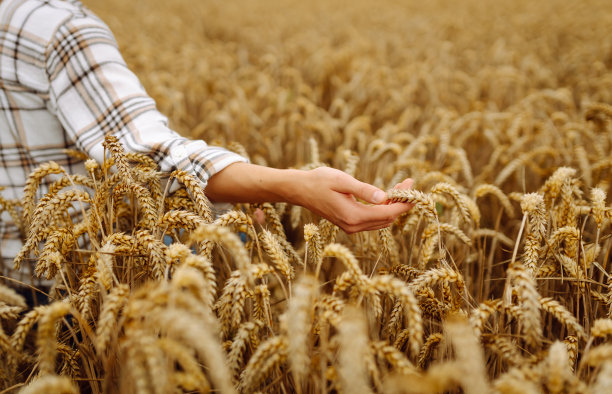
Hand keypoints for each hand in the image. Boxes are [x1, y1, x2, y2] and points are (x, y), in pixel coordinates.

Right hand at [205, 162, 412, 233]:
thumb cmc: (318, 181)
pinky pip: (372, 219)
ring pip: (381, 220)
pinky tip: (387, 195)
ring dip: (393, 206)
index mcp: (353, 216)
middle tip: (409, 183)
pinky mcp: (349, 224)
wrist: (299, 190)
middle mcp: (353, 226)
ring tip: (401, 187)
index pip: (387, 213)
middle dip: (401, 203)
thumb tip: (384, 197)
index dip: (403, 203)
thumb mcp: (342, 180)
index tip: (413, 189)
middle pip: (387, 218)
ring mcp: (351, 227)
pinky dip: (382, 209)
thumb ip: (364, 189)